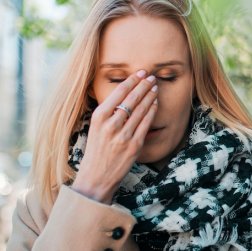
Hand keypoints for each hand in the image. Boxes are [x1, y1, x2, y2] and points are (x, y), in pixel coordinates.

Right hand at [71, 70, 157, 203]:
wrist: (96, 178)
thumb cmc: (96, 151)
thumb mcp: (95, 128)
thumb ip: (108, 113)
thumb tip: (124, 96)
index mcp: (98, 117)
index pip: (119, 92)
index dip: (132, 80)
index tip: (140, 72)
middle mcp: (111, 125)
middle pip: (132, 99)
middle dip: (144, 85)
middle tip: (151, 76)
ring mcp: (123, 135)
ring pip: (141, 110)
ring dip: (150, 96)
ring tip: (155, 87)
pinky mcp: (134, 146)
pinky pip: (146, 124)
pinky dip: (152, 111)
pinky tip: (155, 103)